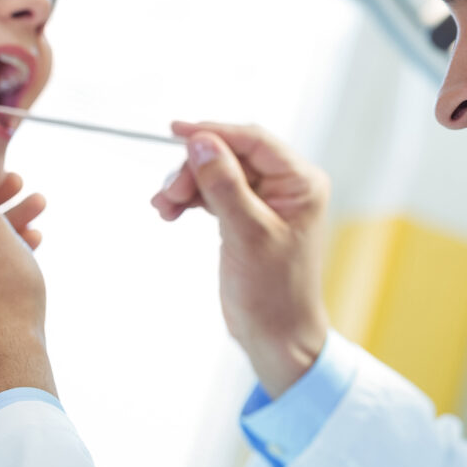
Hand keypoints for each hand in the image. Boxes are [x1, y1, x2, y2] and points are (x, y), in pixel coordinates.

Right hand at [152, 122, 329, 396]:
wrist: (276, 336)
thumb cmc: (274, 292)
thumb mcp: (247, 234)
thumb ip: (224, 185)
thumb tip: (202, 142)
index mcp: (301, 183)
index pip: (254, 140)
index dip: (214, 132)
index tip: (177, 131)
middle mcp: (286, 186)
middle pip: (231, 155)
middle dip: (195, 169)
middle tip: (168, 194)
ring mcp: (266, 201)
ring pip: (217, 173)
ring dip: (187, 185)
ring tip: (164, 207)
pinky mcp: (247, 217)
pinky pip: (214, 193)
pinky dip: (191, 199)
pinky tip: (171, 211)